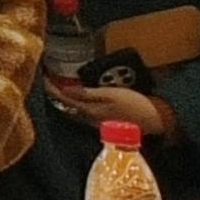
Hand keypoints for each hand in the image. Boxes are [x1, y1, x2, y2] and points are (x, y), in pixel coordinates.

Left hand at [47, 79, 173, 140]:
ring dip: (67, 99)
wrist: (155, 119)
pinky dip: (78, 103)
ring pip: (76, 110)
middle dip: (57, 94)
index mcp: (90, 112)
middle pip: (67, 107)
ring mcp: (98, 122)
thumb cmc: (134, 104)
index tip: (44, 77)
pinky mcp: (106, 121)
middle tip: (49, 80)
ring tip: (60, 85)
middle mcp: (90, 120)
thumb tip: (65, 90)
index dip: (52, 89)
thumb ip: (87, 94)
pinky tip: (79, 96)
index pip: (64, 100)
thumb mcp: (110, 95)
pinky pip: (85, 111)